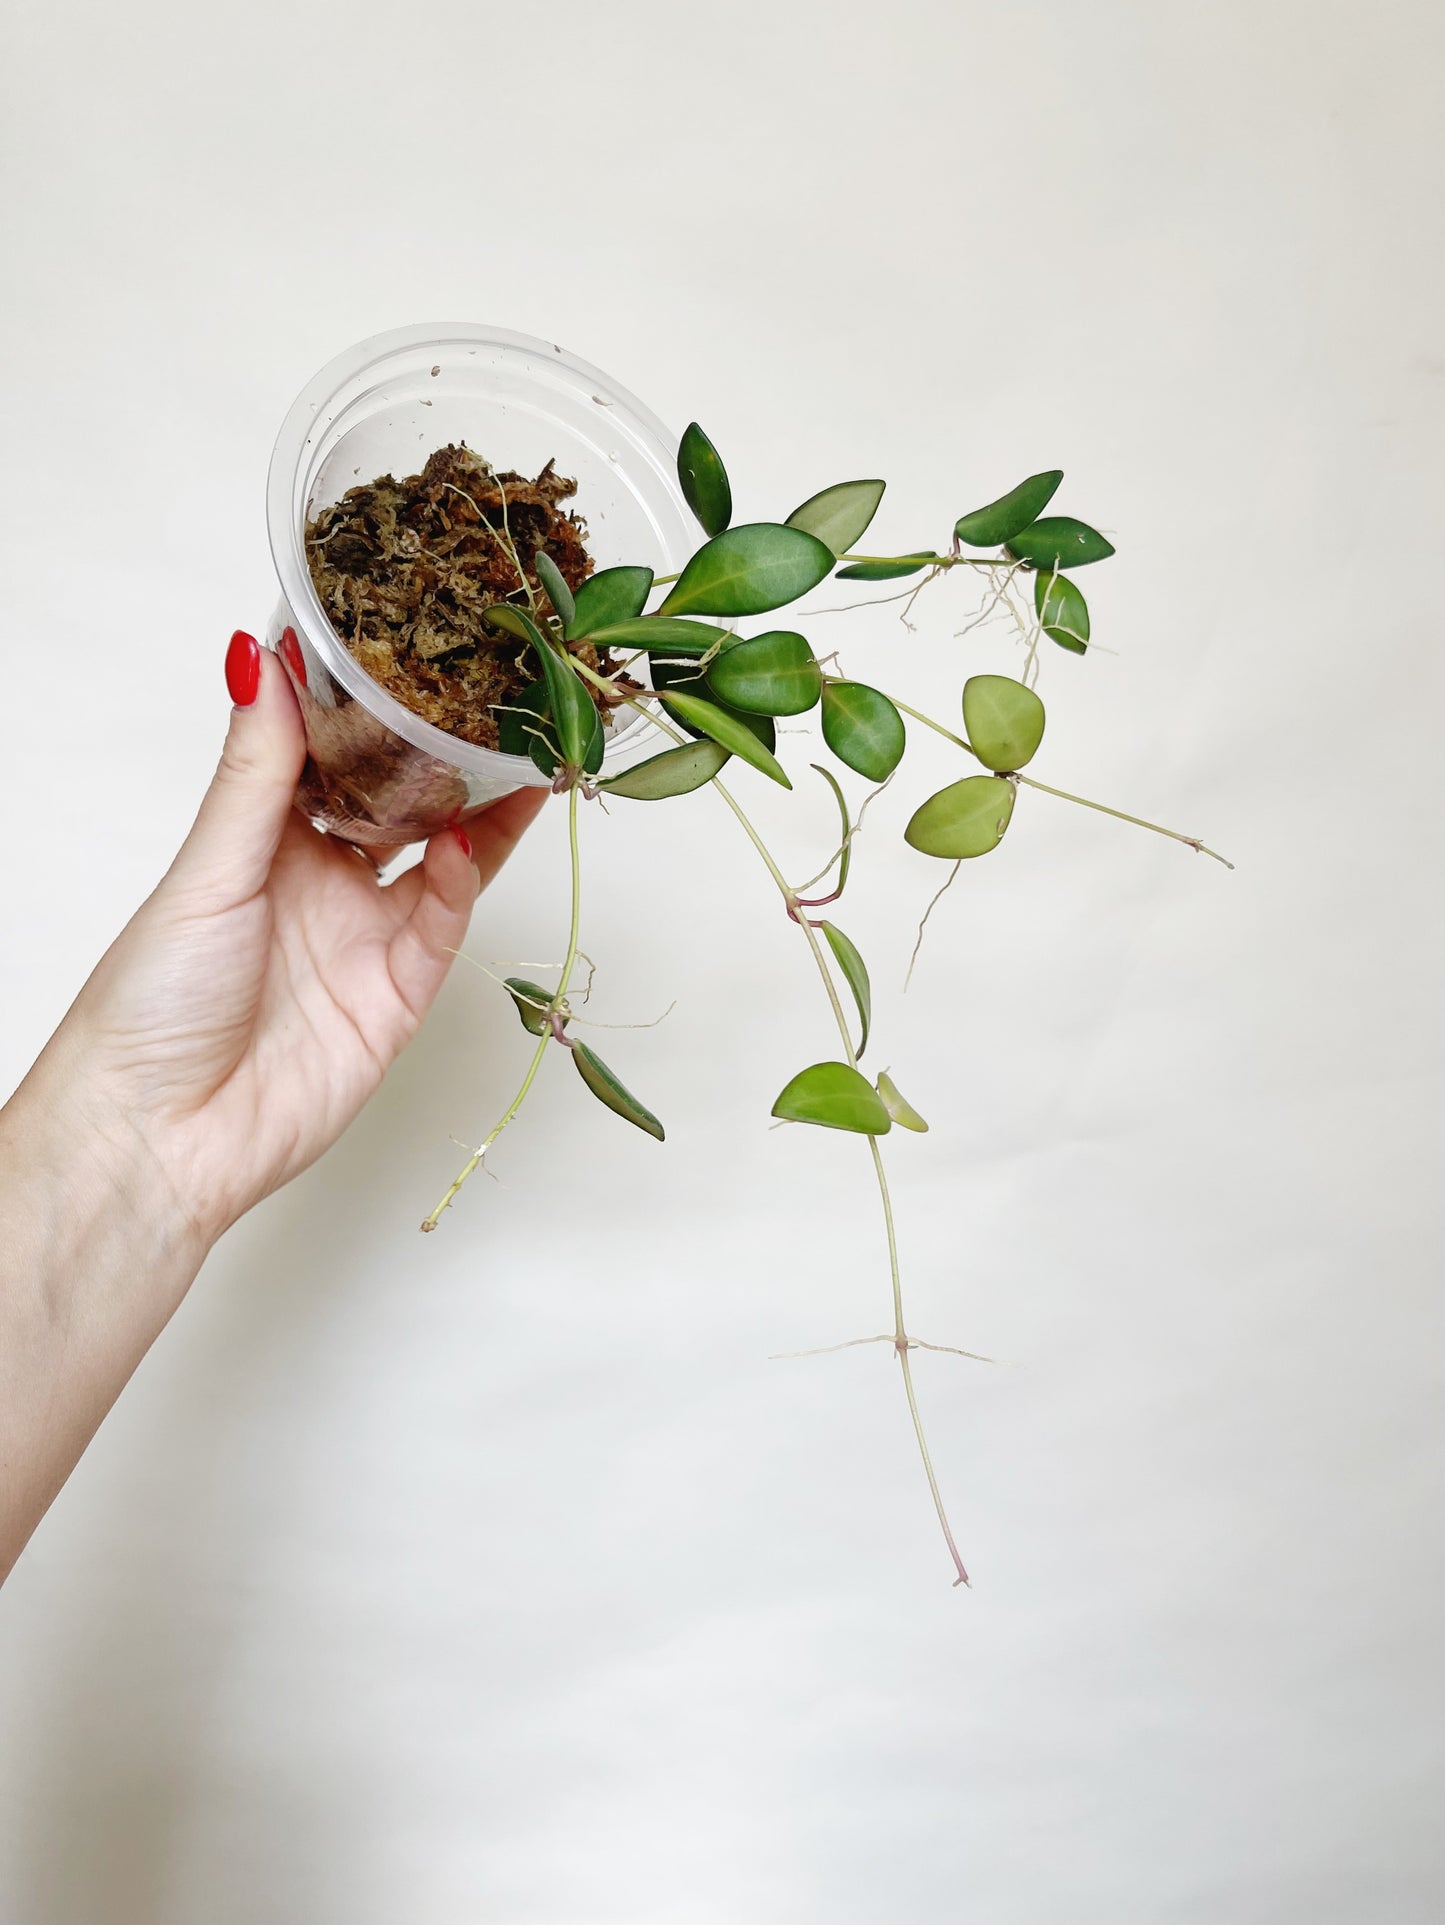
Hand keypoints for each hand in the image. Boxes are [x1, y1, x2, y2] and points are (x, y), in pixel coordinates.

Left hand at [30, 631, 545, 1252]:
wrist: (160, 1137)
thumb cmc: (150, 1004)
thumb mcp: (207, 869)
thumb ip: (256, 770)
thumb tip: (260, 657)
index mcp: (261, 841)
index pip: (329, 753)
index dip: (369, 702)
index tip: (408, 642)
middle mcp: (319, 882)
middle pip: (400, 800)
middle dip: (444, 751)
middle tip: (493, 696)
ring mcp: (363, 937)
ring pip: (440, 857)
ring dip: (478, 811)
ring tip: (519, 757)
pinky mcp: (397, 995)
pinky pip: (442, 925)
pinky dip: (458, 881)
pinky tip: (466, 841)